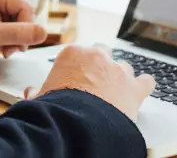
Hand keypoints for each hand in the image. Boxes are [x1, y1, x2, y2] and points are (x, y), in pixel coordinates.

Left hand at [0, 0, 46, 61]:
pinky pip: (14, 28)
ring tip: (3, 50)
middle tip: (10, 50)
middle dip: (19, 36)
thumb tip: (44, 33)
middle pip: (25, 16)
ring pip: (21, 24)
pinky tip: (0, 47)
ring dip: (15, 40)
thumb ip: (18, 33)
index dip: (27, 28)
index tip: (20, 46)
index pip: (25, 8)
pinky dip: (10, 40)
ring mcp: (1, 6)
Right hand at [23, 44, 154, 120]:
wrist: (78, 124)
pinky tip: (140, 91)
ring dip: (120, 77)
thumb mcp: (40, 98)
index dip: (77, 66)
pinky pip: (146, 81)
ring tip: (115, 92)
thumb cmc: (57, 109)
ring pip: (124, 66)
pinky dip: (144, 86)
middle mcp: (97, 56)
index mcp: (72, 54)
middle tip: (95, 82)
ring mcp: (118, 70)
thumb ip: (37, 92)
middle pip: (103, 52)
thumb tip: (30, 93)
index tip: (75, 77)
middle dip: (100, 65)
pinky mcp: (134, 87)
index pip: (77, 52)